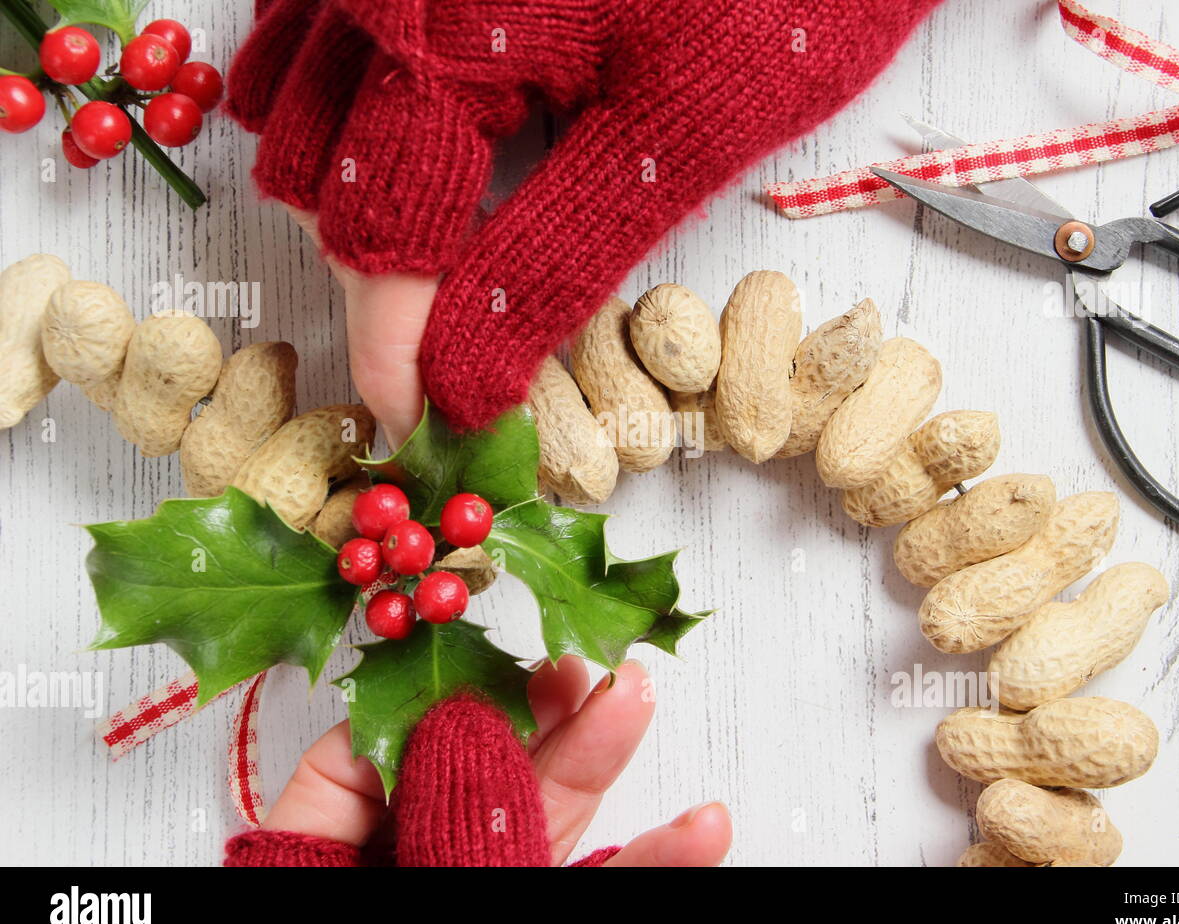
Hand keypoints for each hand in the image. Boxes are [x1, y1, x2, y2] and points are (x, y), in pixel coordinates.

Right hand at [227, 0, 939, 431]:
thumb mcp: (674, 137)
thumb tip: (460, 391)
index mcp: (430, 36)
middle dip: (390, 284)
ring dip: (362, 201)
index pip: (375, 238)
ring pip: (303, 117)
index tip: (426, 429)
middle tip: (466, 347)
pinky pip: (321, 44)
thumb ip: (549, 263)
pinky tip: (424, 147)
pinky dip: (356, 116)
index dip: (395, 352)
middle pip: (322, 187)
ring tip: (454, 253)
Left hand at [264, 657, 731, 865]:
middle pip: (476, 778)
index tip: (484, 659)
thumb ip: (357, 805)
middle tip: (583, 661)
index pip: (369, 761)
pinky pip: (607, 891)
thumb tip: (408, 718)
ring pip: (552, 824)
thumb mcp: (320, 888)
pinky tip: (703, 828)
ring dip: (602, 760)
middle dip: (537, 714)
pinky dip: (659, 864)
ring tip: (639, 698)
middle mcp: (420, 874)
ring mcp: (494, 899)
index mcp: (336, 862)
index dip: (429, 701)